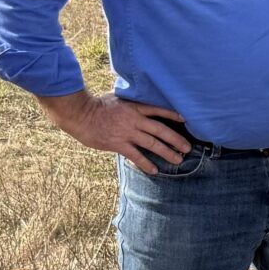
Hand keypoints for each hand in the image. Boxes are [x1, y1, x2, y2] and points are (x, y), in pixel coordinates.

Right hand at [39, 90, 190, 173]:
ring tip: (178, 160)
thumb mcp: (117, 99)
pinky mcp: (118, 144)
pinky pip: (136, 156)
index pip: (158, 110)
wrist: (80, 115)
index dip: (172, 115)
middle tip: (188, 148)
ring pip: (152, 144)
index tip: (185, 120)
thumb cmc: (96, 106)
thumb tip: (138, 104)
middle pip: (160, 130)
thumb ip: (130, 103)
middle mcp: (134, 120)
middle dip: (176, 139)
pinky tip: (155, 170)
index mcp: (134, 107)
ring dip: (167, 152)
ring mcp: (127, 133)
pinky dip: (146, 163)